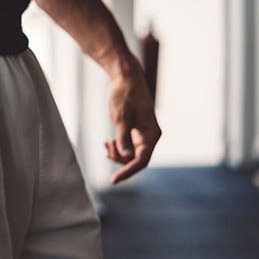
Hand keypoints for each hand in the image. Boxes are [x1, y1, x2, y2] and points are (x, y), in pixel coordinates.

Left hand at [104, 62, 161, 183]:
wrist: (125, 78)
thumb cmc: (124, 95)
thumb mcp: (121, 117)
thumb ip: (123, 137)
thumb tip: (126, 157)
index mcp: (152, 134)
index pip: (142, 160)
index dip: (128, 171)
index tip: (113, 180)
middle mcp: (150, 136)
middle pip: (135, 160)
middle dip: (120, 159)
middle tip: (107, 146)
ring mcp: (142, 135)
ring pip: (130, 156)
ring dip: (117, 154)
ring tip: (107, 143)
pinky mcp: (134, 132)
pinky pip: (127, 148)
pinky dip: (117, 148)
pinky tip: (108, 143)